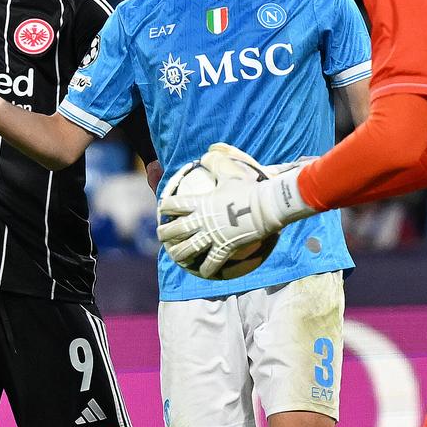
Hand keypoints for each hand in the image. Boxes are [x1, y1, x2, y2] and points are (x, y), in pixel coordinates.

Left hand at [157, 143, 316, 277]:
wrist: (266, 206)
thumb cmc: (249, 188)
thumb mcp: (230, 173)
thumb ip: (216, 162)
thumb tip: (207, 153)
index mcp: (200, 202)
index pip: (174, 204)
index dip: (165, 206)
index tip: (161, 208)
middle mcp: (201, 220)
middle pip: (175, 230)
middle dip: (164, 233)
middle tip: (161, 235)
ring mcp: (212, 236)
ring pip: (188, 248)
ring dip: (178, 253)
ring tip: (174, 255)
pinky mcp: (224, 248)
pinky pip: (211, 262)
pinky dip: (206, 268)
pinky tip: (203, 273)